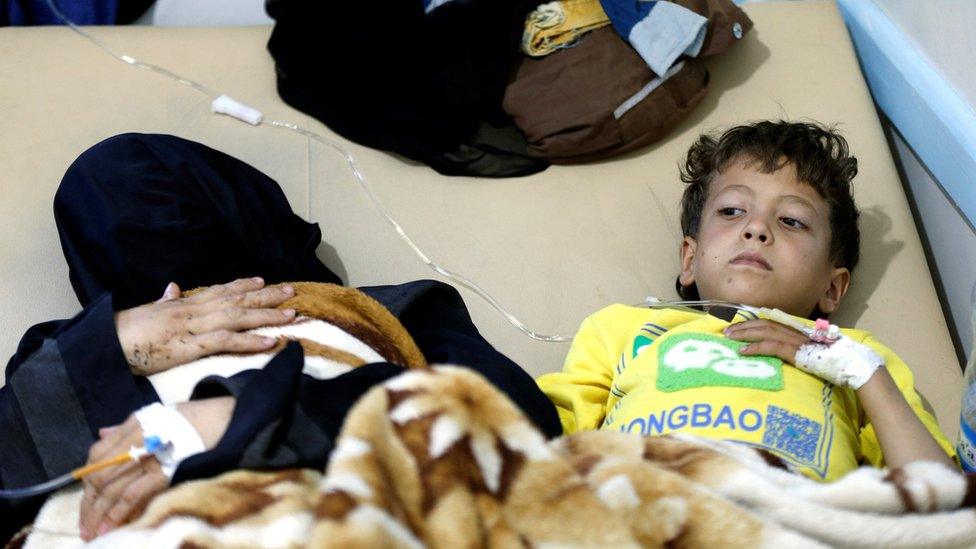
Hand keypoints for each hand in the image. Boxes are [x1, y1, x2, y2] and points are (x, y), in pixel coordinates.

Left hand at [79, 397, 234, 540]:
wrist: (230, 418)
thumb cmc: (197, 417)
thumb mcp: (159, 415)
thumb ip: (128, 427)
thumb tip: (102, 434)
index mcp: (133, 424)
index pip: (97, 454)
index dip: (87, 480)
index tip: (87, 499)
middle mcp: (136, 438)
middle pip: (100, 475)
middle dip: (89, 504)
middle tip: (84, 527)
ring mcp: (150, 455)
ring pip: (112, 489)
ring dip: (99, 514)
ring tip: (93, 533)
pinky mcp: (165, 470)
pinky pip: (134, 494)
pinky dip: (120, 512)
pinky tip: (112, 525)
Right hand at [115, 277, 295, 374]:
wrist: (105, 343)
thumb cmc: (124, 330)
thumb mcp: (149, 311)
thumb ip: (164, 300)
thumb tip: (172, 287)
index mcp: (183, 304)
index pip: (220, 290)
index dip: (243, 285)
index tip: (263, 281)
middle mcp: (192, 311)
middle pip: (236, 300)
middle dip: (266, 296)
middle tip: (292, 292)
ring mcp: (192, 328)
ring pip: (237, 317)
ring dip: (266, 316)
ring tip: (290, 315)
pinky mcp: (189, 347)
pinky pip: (225, 341)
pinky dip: (249, 340)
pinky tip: (269, 341)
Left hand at [726, 318, 881, 387]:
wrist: (850, 363)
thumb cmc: (833, 359)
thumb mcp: (810, 350)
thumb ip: (796, 347)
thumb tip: (782, 350)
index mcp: (797, 330)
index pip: (771, 321)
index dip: (752, 322)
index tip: (737, 324)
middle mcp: (795, 331)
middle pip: (764, 323)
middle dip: (743, 326)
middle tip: (726, 330)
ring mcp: (796, 340)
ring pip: (765, 332)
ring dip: (745, 334)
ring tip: (729, 338)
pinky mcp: (797, 351)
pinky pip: (772, 347)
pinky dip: (756, 348)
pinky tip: (743, 352)